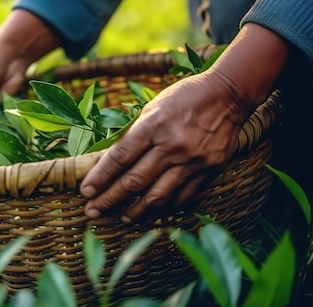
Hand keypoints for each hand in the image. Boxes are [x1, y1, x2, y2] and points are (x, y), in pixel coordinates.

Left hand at [80, 71, 248, 221]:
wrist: (227, 95)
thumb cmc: (183, 98)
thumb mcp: (152, 107)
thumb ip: (134, 134)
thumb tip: (109, 161)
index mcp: (154, 125)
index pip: (120, 158)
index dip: (100, 177)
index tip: (86, 190)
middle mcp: (172, 146)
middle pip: (134, 181)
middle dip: (109, 199)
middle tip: (93, 211)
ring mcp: (192, 161)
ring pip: (157, 196)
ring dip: (135, 211)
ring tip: (121, 217)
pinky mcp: (209, 171)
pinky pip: (182, 197)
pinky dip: (165, 207)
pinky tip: (151, 211)